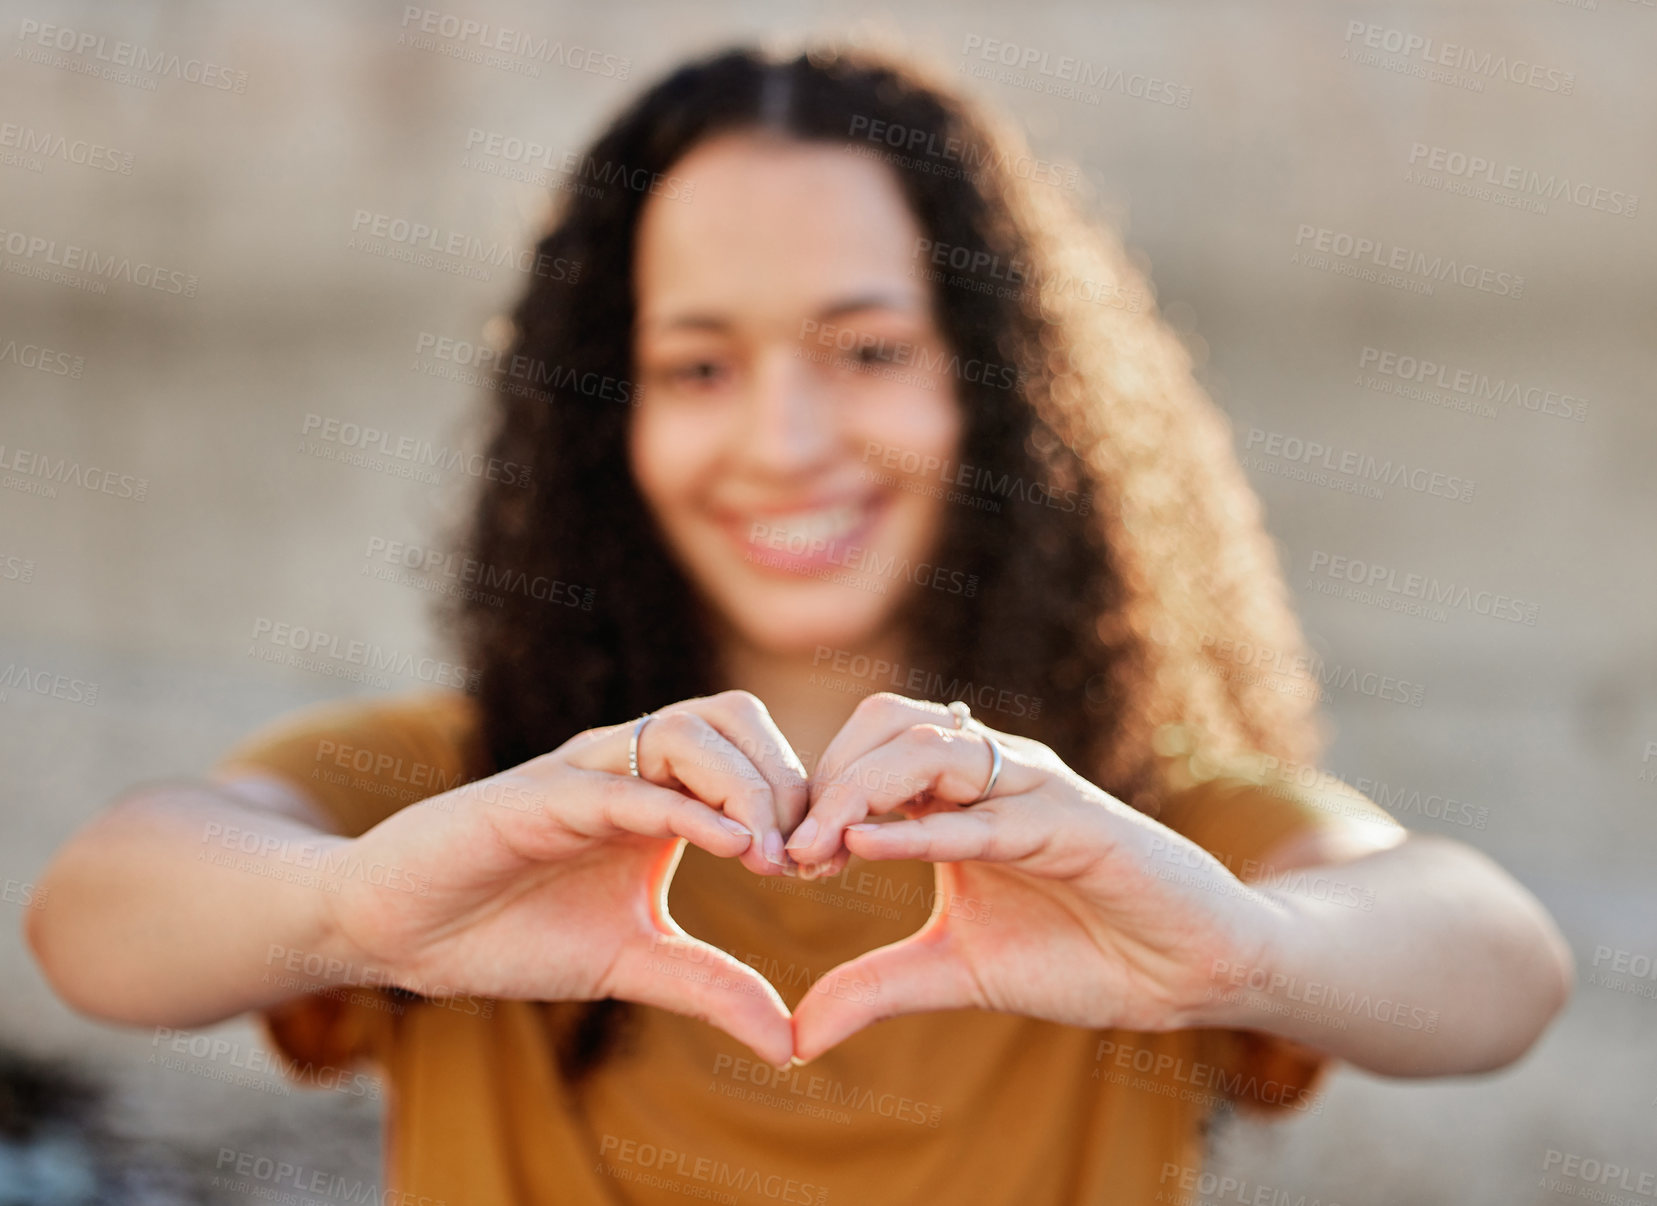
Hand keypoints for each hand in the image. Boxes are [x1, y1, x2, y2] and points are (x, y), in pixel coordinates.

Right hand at [320, 690, 807, 1066]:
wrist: (400, 933)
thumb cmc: (509, 932)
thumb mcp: (632, 964)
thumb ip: (712, 987)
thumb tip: (792, 1043)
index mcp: (660, 793)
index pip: (755, 754)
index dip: (803, 799)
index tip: (830, 866)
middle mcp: (629, 766)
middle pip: (735, 716)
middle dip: (788, 779)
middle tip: (811, 856)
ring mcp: (584, 773)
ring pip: (687, 729)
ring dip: (747, 785)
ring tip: (773, 857)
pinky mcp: (538, 795)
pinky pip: (622, 784)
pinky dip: (683, 805)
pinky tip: (729, 844)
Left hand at [784, 694, 1284, 1061]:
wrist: (1185, 971)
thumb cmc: (1079, 951)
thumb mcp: (956, 971)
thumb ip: (877, 986)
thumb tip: (795, 1033)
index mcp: (960, 794)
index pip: (866, 753)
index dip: (813, 796)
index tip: (773, 860)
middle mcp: (994, 773)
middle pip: (886, 726)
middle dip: (824, 781)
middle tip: (785, 854)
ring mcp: (1035, 790)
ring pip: (930, 749)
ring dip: (858, 793)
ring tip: (814, 852)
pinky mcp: (1077, 823)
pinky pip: (989, 812)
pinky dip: (925, 826)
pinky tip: (872, 848)